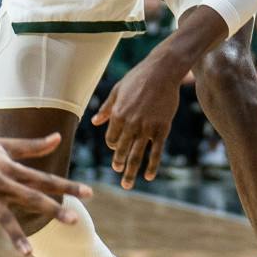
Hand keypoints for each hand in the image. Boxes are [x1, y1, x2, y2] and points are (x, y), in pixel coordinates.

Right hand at [0, 131, 88, 256]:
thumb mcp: (3, 145)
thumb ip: (32, 146)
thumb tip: (59, 137)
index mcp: (10, 167)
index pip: (43, 178)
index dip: (67, 185)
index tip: (90, 193)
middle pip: (30, 196)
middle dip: (52, 209)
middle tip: (74, 221)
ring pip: (3, 216)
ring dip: (16, 235)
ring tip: (29, 254)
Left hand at [91, 55, 184, 185]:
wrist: (162, 72)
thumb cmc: (137, 78)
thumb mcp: (116, 91)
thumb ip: (106, 109)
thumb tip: (94, 122)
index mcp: (118, 115)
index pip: (112, 138)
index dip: (113, 145)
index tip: (116, 148)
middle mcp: (131, 124)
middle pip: (122, 150)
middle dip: (119, 163)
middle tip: (118, 172)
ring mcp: (147, 128)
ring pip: (137, 155)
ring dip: (131, 171)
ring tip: (127, 183)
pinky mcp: (162, 129)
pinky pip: (156, 151)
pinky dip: (152, 165)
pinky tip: (148, 176)